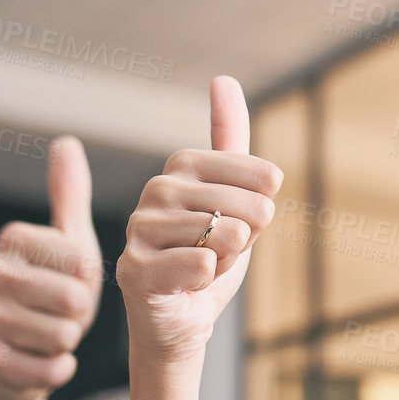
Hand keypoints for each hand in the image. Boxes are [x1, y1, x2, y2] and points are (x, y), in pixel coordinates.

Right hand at [0, 136, 103, 399]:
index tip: (74, 280)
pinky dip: (58, 370)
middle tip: (66, 313)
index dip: (89, 278)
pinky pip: (47, 370)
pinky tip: (45, 361)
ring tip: (53, 334)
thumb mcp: (71, 242)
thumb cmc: (57, 291)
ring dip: (68, 342)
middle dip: (80, 313)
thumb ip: (69, 195)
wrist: (26, 354)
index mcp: (12, 240)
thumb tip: (65, 141)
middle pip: (71, 299)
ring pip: (60, 337)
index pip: (80, 259)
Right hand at [119, 77, 282, 361]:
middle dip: (248, 238)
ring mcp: (140, 228)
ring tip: (201, 267)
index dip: (264, 209)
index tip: (239, 224)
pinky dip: (208, 281)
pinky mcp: (134, 269)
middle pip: (249, 207)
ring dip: (227, 261)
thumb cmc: (210, 256)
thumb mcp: (235, 195)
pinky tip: (188, 284)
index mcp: (181, 165)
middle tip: (219, 252)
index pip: (262, 177)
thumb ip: (230, 140)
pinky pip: (202, 264)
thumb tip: (222, 78)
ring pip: (226, 236)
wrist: (181, 321)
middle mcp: (155, 189)